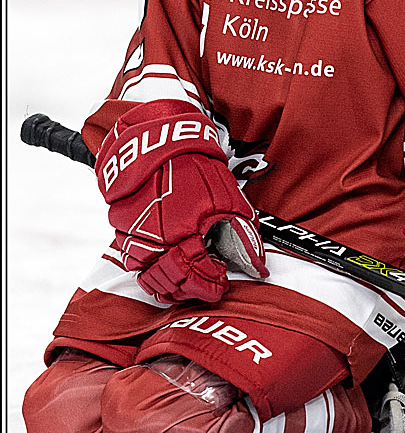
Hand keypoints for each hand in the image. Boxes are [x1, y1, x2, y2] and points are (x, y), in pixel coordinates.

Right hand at [96, 100, 267, 303]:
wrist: (157, 143)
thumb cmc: (193, 167)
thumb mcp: (229, 199)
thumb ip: (241, 235)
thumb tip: (256, 265)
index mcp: (181, 235)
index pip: (195, 278)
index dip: (210, 285)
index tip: (221, 282)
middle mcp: (152, 243)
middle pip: (170, 284)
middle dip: (191, 289)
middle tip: (207, 283)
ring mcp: (131, 238)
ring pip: (148, 278)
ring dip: (170, 282)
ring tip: (189, 275)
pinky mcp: (120, 231)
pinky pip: (136, 261)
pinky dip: (153, 267)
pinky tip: (170, 260)